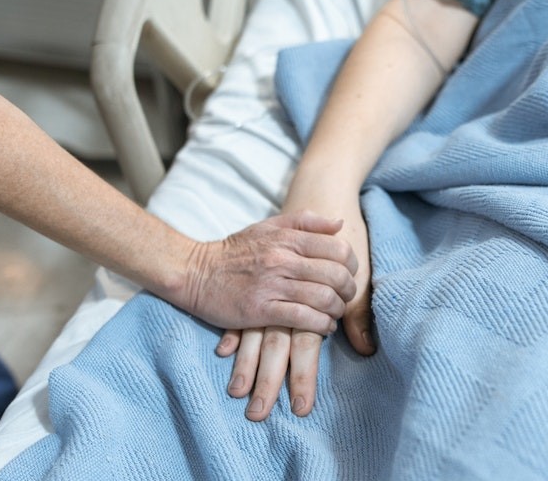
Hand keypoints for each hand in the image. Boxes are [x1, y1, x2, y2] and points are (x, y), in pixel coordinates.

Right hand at [217, 207, 375, 420]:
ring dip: (336, 310)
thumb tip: (339, 223)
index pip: (338, 249)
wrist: (195, 273)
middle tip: (345, 297)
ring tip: (334, 313)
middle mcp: (282, 260)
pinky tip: (322, 327)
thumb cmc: (235, 251)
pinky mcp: (261, 310)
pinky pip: (303, 319)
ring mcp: (272, 285)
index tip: (348, 275)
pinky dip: (321, 325)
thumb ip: (305, 221)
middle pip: (335, 275)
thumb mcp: (268, 227)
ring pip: (323, 298)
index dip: (352, 265)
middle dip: (348, 290)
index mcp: (287, 239)